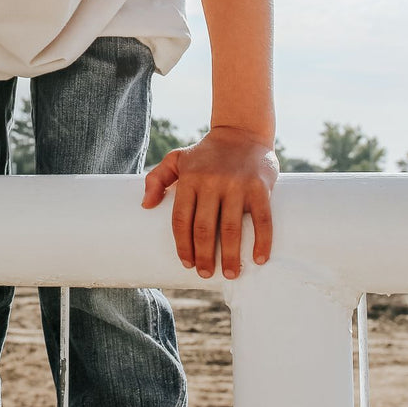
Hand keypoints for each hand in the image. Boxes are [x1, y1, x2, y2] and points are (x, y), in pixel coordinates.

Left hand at [141, 127, 277, 279]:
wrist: (242, 132)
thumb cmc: (206, 152)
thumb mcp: (177, 158)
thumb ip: (157, 178)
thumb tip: (145, 205)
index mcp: (190, 178)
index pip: (181, 219)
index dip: (183, 245)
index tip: (187, 263)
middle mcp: (212, 182)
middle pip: (204, 228)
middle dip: (204, 256)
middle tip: (206, 274)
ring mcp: (237, 185)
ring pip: (232, 228)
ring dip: (231, 255)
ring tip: (231, 273)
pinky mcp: (260, 187)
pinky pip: (262, 219)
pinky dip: (262, 241)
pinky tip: (259, 259)